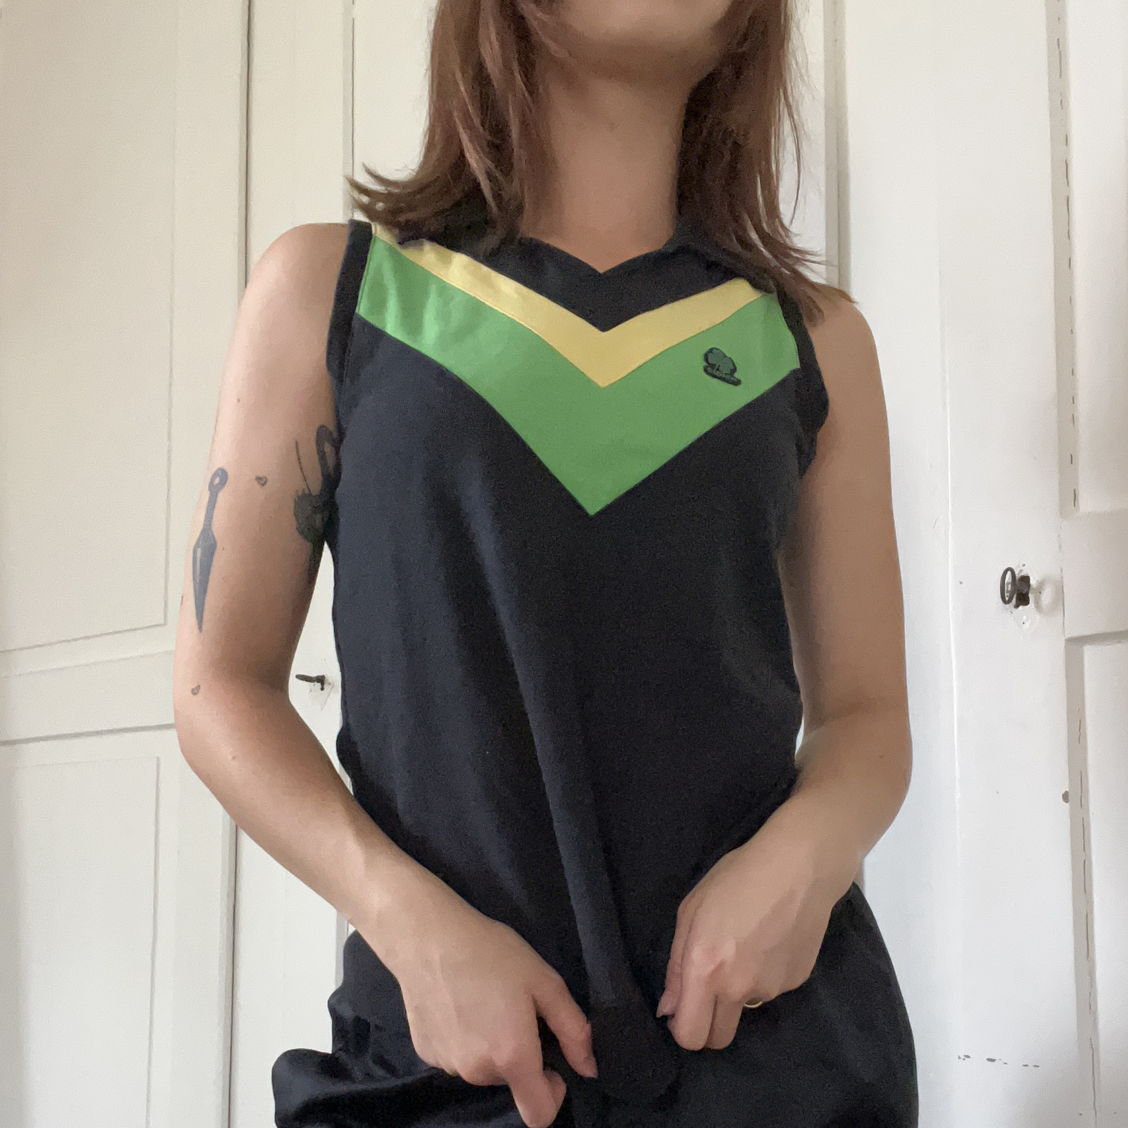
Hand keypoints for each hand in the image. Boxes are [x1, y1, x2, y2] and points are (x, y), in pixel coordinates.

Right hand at [370, 872, 597, 1127]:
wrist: (427, 936)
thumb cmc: (492, 952)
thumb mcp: (544, 981)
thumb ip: (573, 1029)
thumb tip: (588, 1068)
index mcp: (511, 1056)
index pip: (539, 1116)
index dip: (553, 1095)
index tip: (550, 1061)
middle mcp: (478, 1072)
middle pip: (510, 1081)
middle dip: (518, 1053)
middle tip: (512, 1006)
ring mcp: (447, 1065)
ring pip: (482, 1067)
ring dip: (490, 1046)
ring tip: (483, 1000)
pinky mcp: (426, 1053)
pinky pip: (457, 1056)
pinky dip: (464, 1039)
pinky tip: (459, 1003)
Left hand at [655, 804, 853, 1051]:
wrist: (798, 867)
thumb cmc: (735, 878)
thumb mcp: (691, 910)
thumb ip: (677, 965)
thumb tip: (669, 1009)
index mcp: (705, 968)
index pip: (690, 1036)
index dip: (683, 1029)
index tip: (684, 1010)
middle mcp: (737, 988)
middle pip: (719, 1039)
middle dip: (709, 1025)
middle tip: (709, 991)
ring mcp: (771, 989)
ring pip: (746, 1008)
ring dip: (740, 990)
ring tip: (748, 943)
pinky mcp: (796, 982)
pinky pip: (771, 989)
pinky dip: (766, 973)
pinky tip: (771, 939)